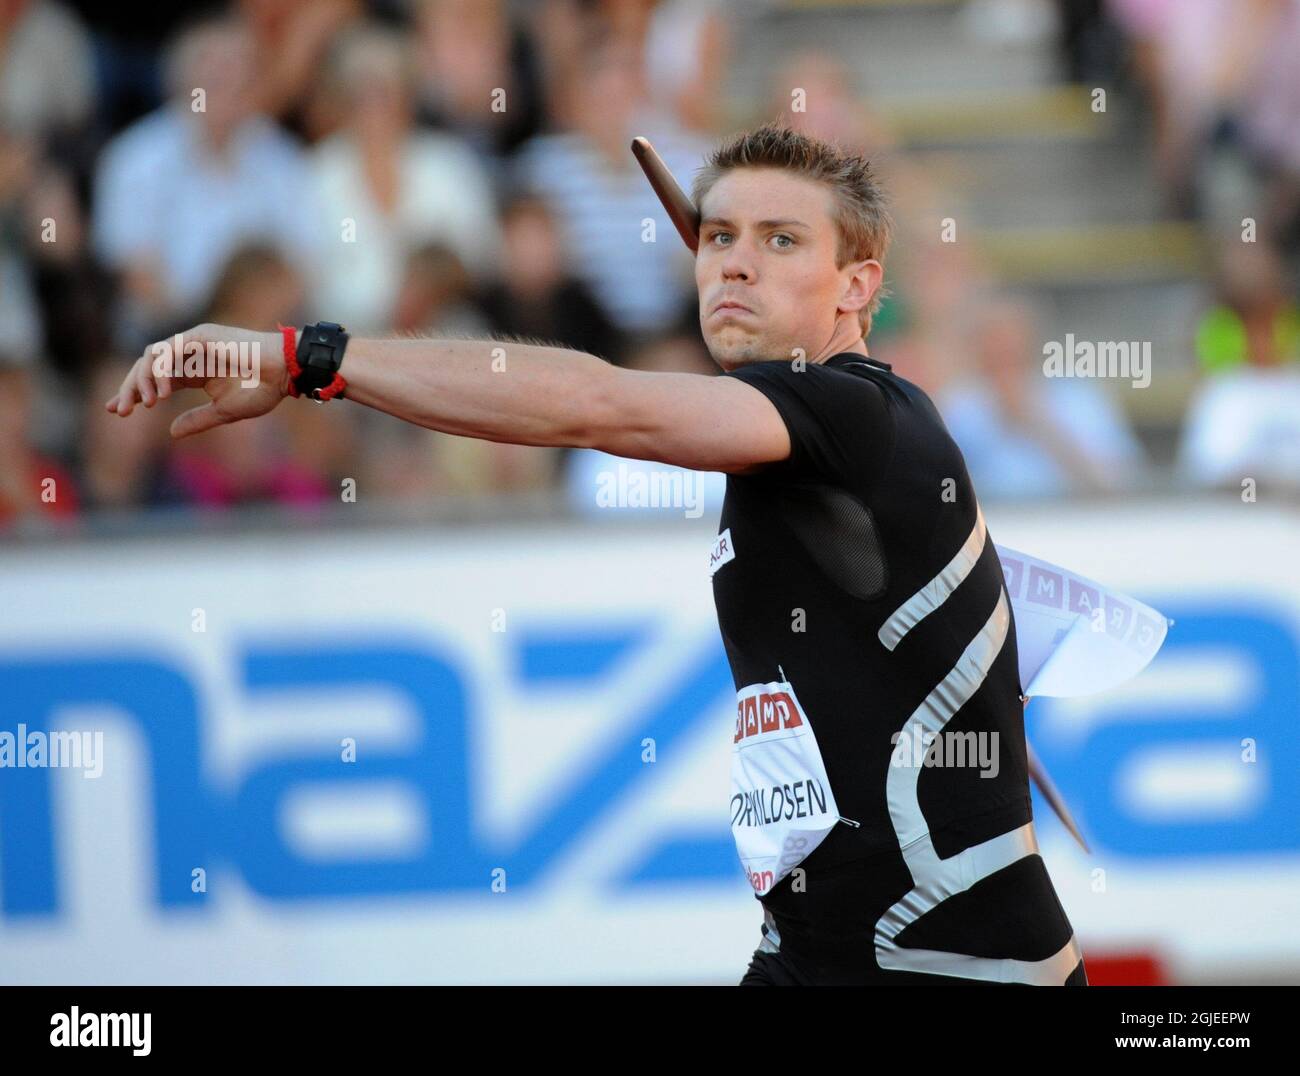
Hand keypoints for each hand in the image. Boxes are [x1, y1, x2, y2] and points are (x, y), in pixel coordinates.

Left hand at [105, 323, 291, 438]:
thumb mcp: (224, 412)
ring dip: (142, 380)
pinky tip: (161, 394)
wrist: (285, 372)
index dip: (134, 392)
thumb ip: (197, 420)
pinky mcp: (200, 337)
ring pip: (152, 356)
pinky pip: (169, 351)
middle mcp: (189, 354)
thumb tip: (171, 432)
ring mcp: (194, 343)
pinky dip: (160, 371)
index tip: (117, 411)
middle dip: (130, 388)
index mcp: (194, 371)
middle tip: (120, 411)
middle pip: (147, 367)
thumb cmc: (262, 390)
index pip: (156, 379)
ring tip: (143, 404)